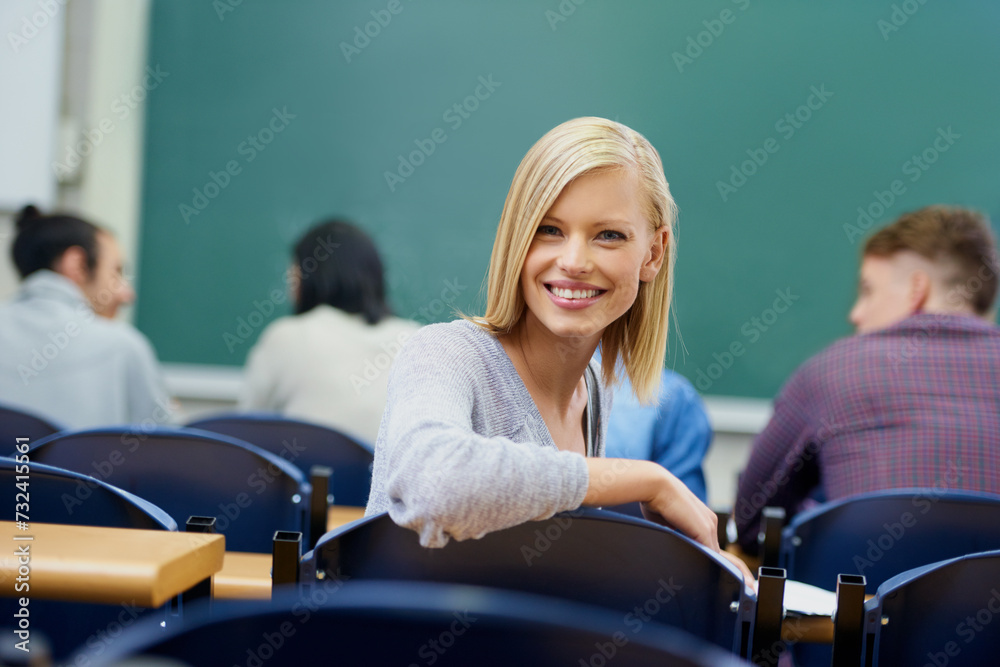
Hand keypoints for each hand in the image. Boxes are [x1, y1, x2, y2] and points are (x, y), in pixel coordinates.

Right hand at [584, 459, 756, 584]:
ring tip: (745, 586)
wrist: (656, 486)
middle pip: (722, 553)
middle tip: (749, 586)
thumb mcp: (668, 524)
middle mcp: (709, 522)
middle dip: (735, 571)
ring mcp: (708, 526)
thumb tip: (674, 548)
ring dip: (731, 571)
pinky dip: (722, 567)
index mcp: (701, 520)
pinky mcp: (704, 529)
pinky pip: (714, 554)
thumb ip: (678, 536)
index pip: (714, 546)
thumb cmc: (656, 502)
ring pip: (720, 556)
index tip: (736, 575)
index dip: (725, 562)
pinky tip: (728, 578)